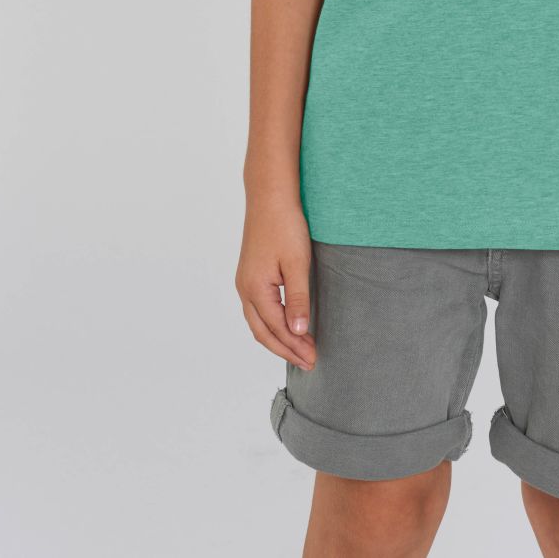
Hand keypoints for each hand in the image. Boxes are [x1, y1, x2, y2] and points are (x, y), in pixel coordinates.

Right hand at [236, 196, 317, 369]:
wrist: (270, 197)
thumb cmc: (285, 225)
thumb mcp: (297, 263)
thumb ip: (298, 299)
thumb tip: (299, 331)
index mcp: (255, 289)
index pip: (277, 328)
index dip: (295, 346)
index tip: (314, 358)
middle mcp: (245, 289)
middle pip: (263, 332)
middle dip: (285, 349)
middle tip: (309, 361)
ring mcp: (244, 282)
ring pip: (258, 322)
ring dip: (277, 339)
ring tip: (299, 350)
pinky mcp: (249, 275)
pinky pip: (257, 310)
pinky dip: (271, 324)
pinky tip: (285, 326)